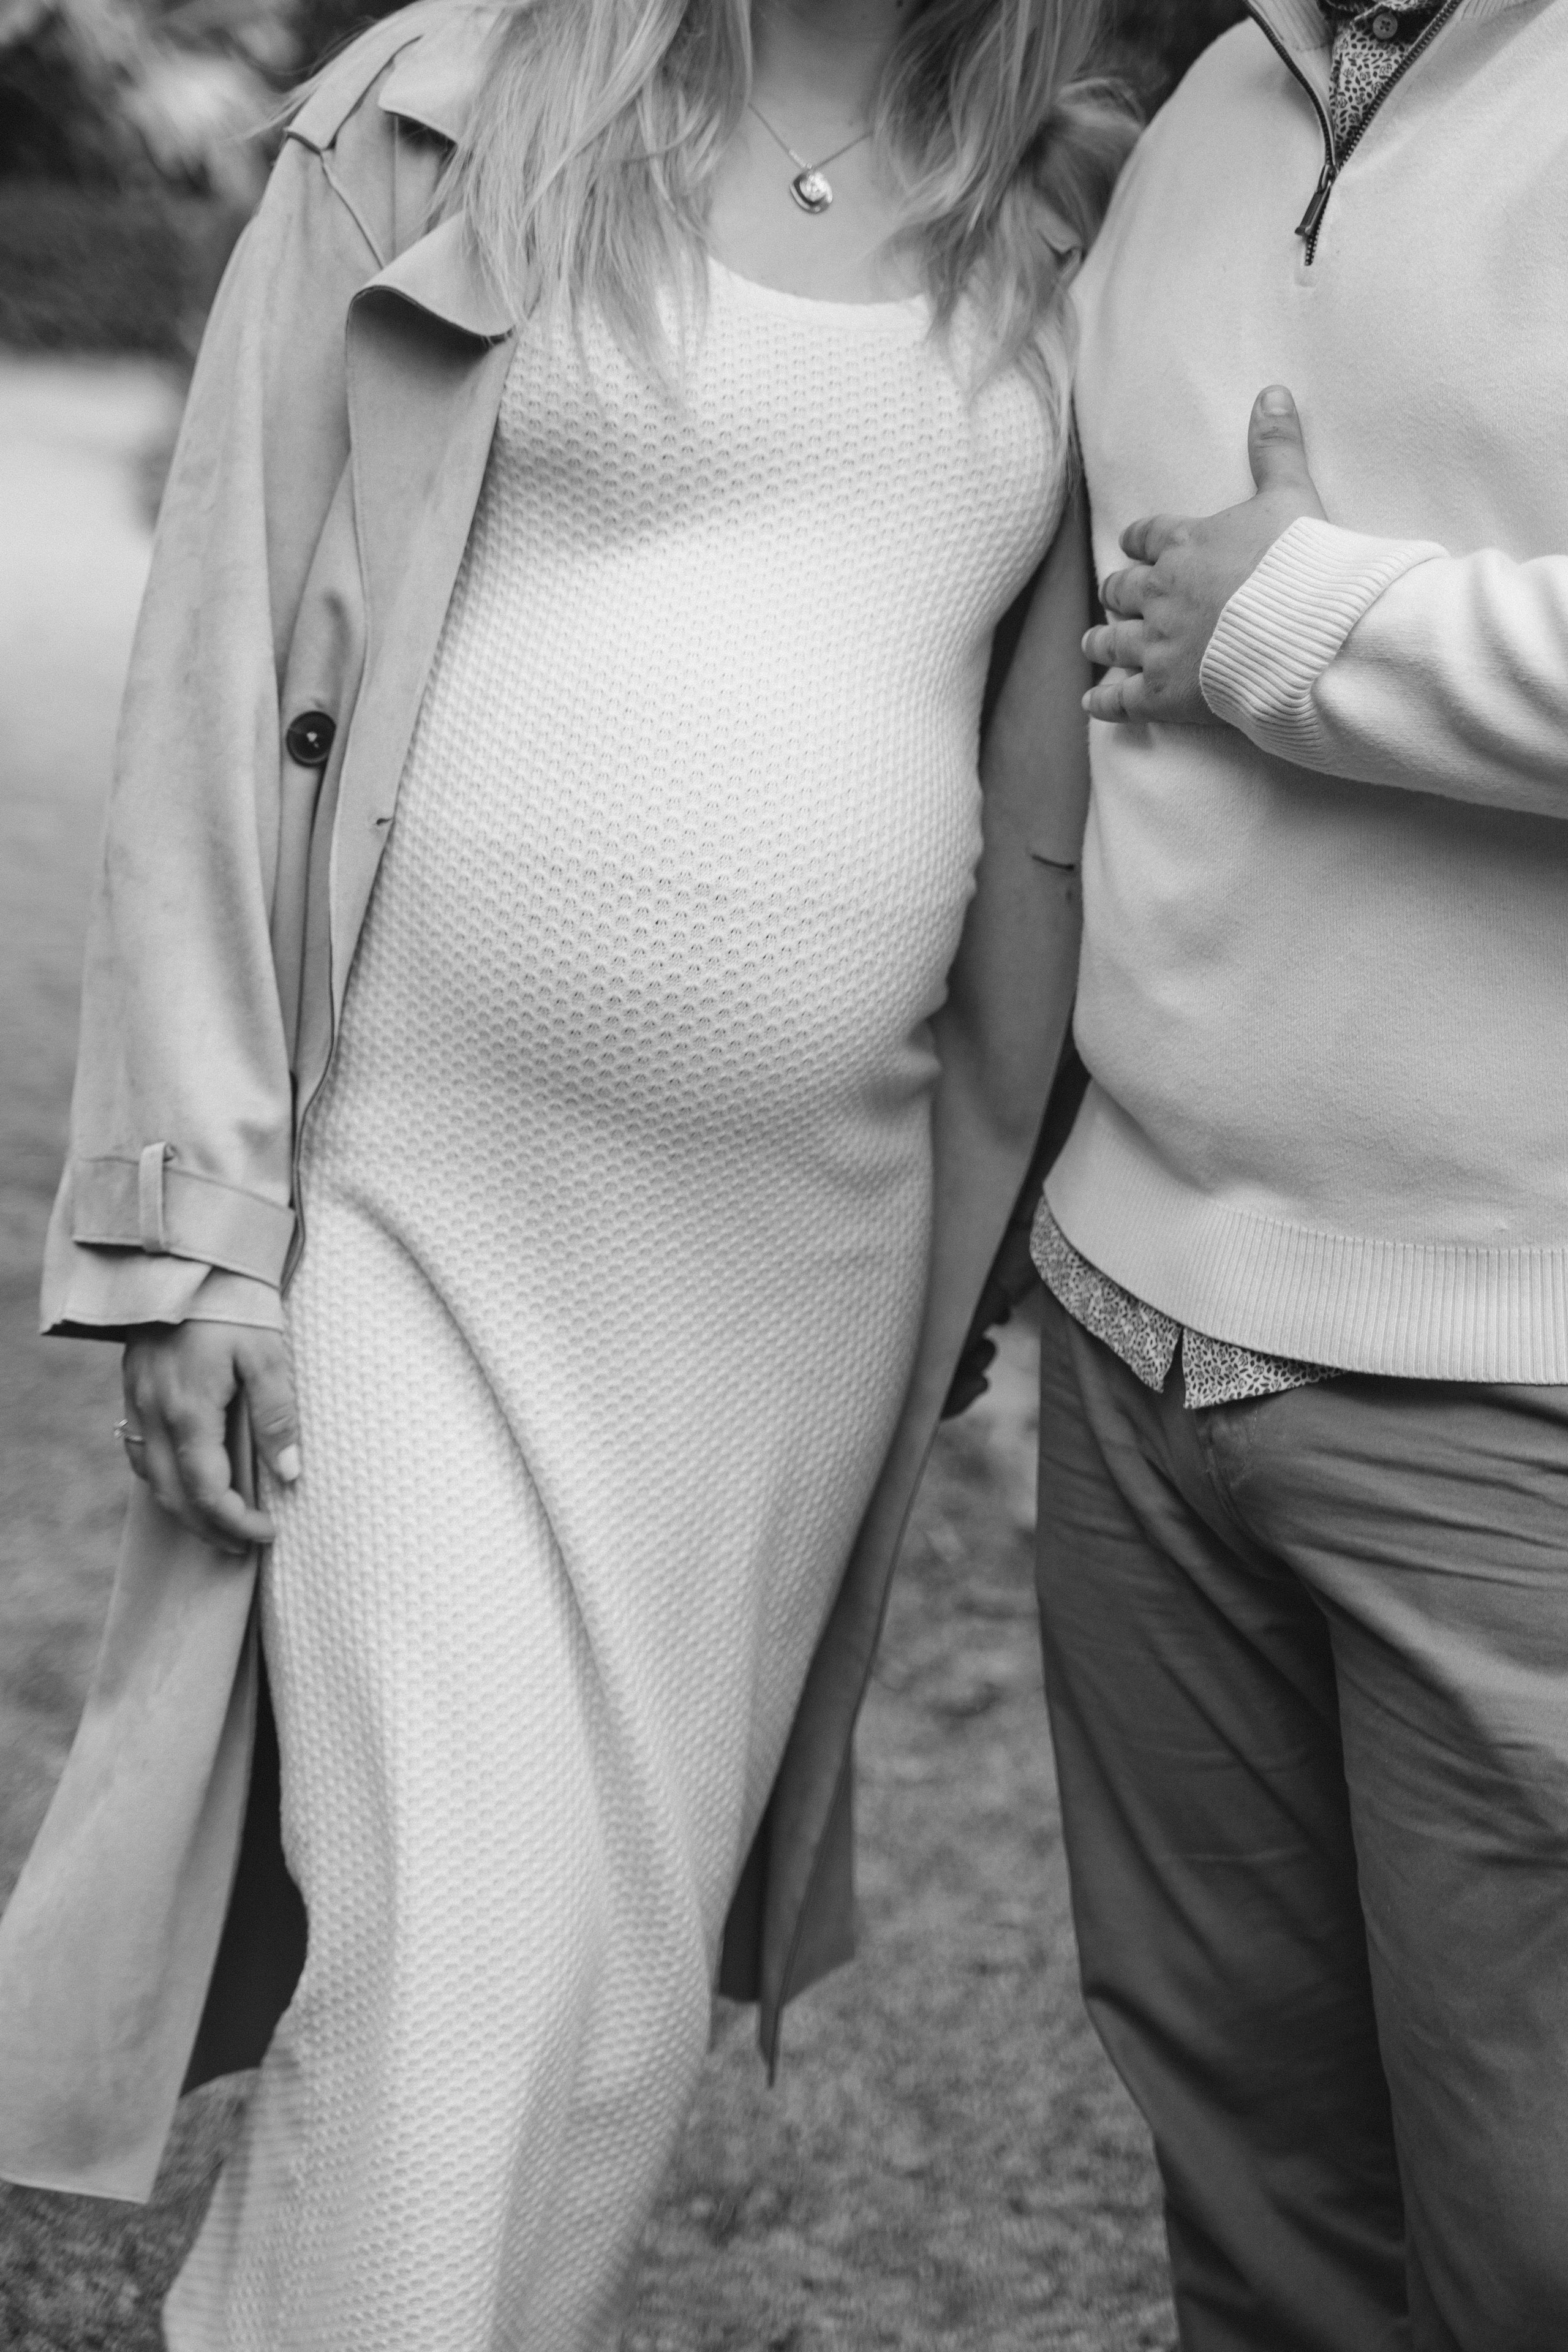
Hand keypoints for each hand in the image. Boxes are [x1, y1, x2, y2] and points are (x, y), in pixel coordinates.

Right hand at [121, 1321, 298, 1554]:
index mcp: (189, 1412)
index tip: (268, 1534)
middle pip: (174, 1496)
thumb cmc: (235, 1303)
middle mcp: (155, 1413)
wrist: (188, 1257)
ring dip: (184, 1507)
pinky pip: (141, 1449)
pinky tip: (187, 1477)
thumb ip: (278, 1417)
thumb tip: (290, 1475)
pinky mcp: (135, 1387)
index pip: (208, 1492)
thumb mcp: (268, 1356)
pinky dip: (163, 1476)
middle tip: (244, 1546)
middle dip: (209, 1528)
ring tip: (219, 1523)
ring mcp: (138, 1401)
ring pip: (152, 1476)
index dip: (236, 1523)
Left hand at [1084, 385, 1326, 724]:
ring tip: (1093, 642)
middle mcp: (1160, 593)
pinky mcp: (1161, 692)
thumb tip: (1272, 391)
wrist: (1304, 631)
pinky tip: (1091, 704)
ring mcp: (1156, 644)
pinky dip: (1103, 702)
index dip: (1140, 542)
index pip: (1148, 537)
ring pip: (1112, 641)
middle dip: (1118, 592)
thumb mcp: (1291, 493)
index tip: (1133, 546)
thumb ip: (1276, 446)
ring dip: (1101, 640)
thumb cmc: (1302, 563)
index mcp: (1185, 545)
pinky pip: (1119, 700)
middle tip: (1113, 596)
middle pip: (1123, 589)